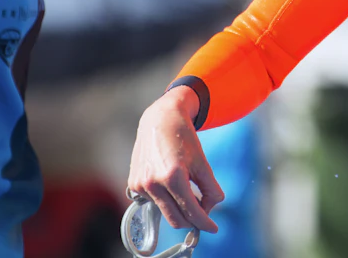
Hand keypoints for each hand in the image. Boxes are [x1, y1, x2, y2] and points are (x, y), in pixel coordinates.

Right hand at [126, 87, 224, 232]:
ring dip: (179, 207)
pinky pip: (154, 201)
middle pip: (176, 219)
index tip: (213, 228)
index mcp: (173, 176)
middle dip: (192, 220)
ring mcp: (140, 185)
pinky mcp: (133, 184)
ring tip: (187, 189)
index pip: (191, 211)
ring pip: (165, 210)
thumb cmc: (183, 139)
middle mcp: (153, 183)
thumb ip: (210, 187)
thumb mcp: (202, 161)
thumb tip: (211, 208)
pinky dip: (165, 198)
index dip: (204, 222)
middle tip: (204, 216)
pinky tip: (169, 182)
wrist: (160, 120)